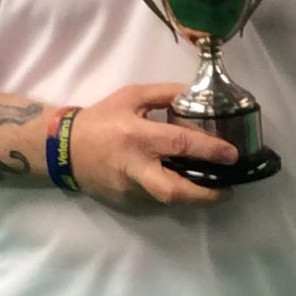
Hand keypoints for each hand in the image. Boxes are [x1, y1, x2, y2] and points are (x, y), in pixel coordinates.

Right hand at [66, 83, 238, 208]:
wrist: (64, 149)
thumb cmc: (101, 119)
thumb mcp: (132, 96)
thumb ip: (165, 94)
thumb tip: (195, 94)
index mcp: (137, 135)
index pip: (179, 144)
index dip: (209, 150)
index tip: (232, 154)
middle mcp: (135, 166)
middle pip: (174, 190)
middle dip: (205, 195)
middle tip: (227, 190)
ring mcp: (129, 188)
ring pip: (168, 199)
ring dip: (193, 196)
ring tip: (213, 187)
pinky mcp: (125, 202)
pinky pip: (155, 199)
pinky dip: (172, 193)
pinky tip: (183, 185)